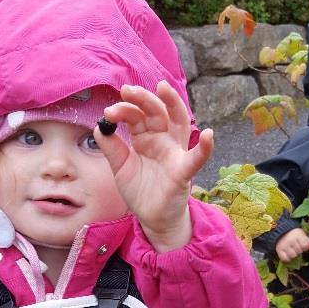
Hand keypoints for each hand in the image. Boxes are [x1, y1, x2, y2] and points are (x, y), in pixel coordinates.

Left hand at [94, 81, 213, 251]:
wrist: (152, 217)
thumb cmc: (140, 190)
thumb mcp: (120, 168)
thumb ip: (111, 148)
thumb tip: (99, 126)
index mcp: (145, 137)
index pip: (136, 116)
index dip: (124, 110)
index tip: (109, 112)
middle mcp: (161, 140)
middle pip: (156, 112)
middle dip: (142, 99)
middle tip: (127, 90)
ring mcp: (174, 153)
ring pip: (178, 123)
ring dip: (172, 104)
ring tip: (164, 89)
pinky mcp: (183, 172)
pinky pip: (196, 159)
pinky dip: (205, 148)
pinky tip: (209, 135)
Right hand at [275, 228, 308, 261]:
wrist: (280, 231)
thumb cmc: (293, 234)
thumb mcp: (301, 234)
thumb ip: (308, 241)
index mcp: (297, 235)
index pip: (304, 245)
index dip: (305, 247)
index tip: (302, 246)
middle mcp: (291, 240)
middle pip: (299, 251)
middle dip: (299, 250)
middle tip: (296, 247)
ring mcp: (284, 246)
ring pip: (293, 256)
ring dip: (294, 255)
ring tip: (292, 251)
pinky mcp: (279, 250)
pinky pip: (284, 258)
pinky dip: (287, 258)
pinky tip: (288, 256)